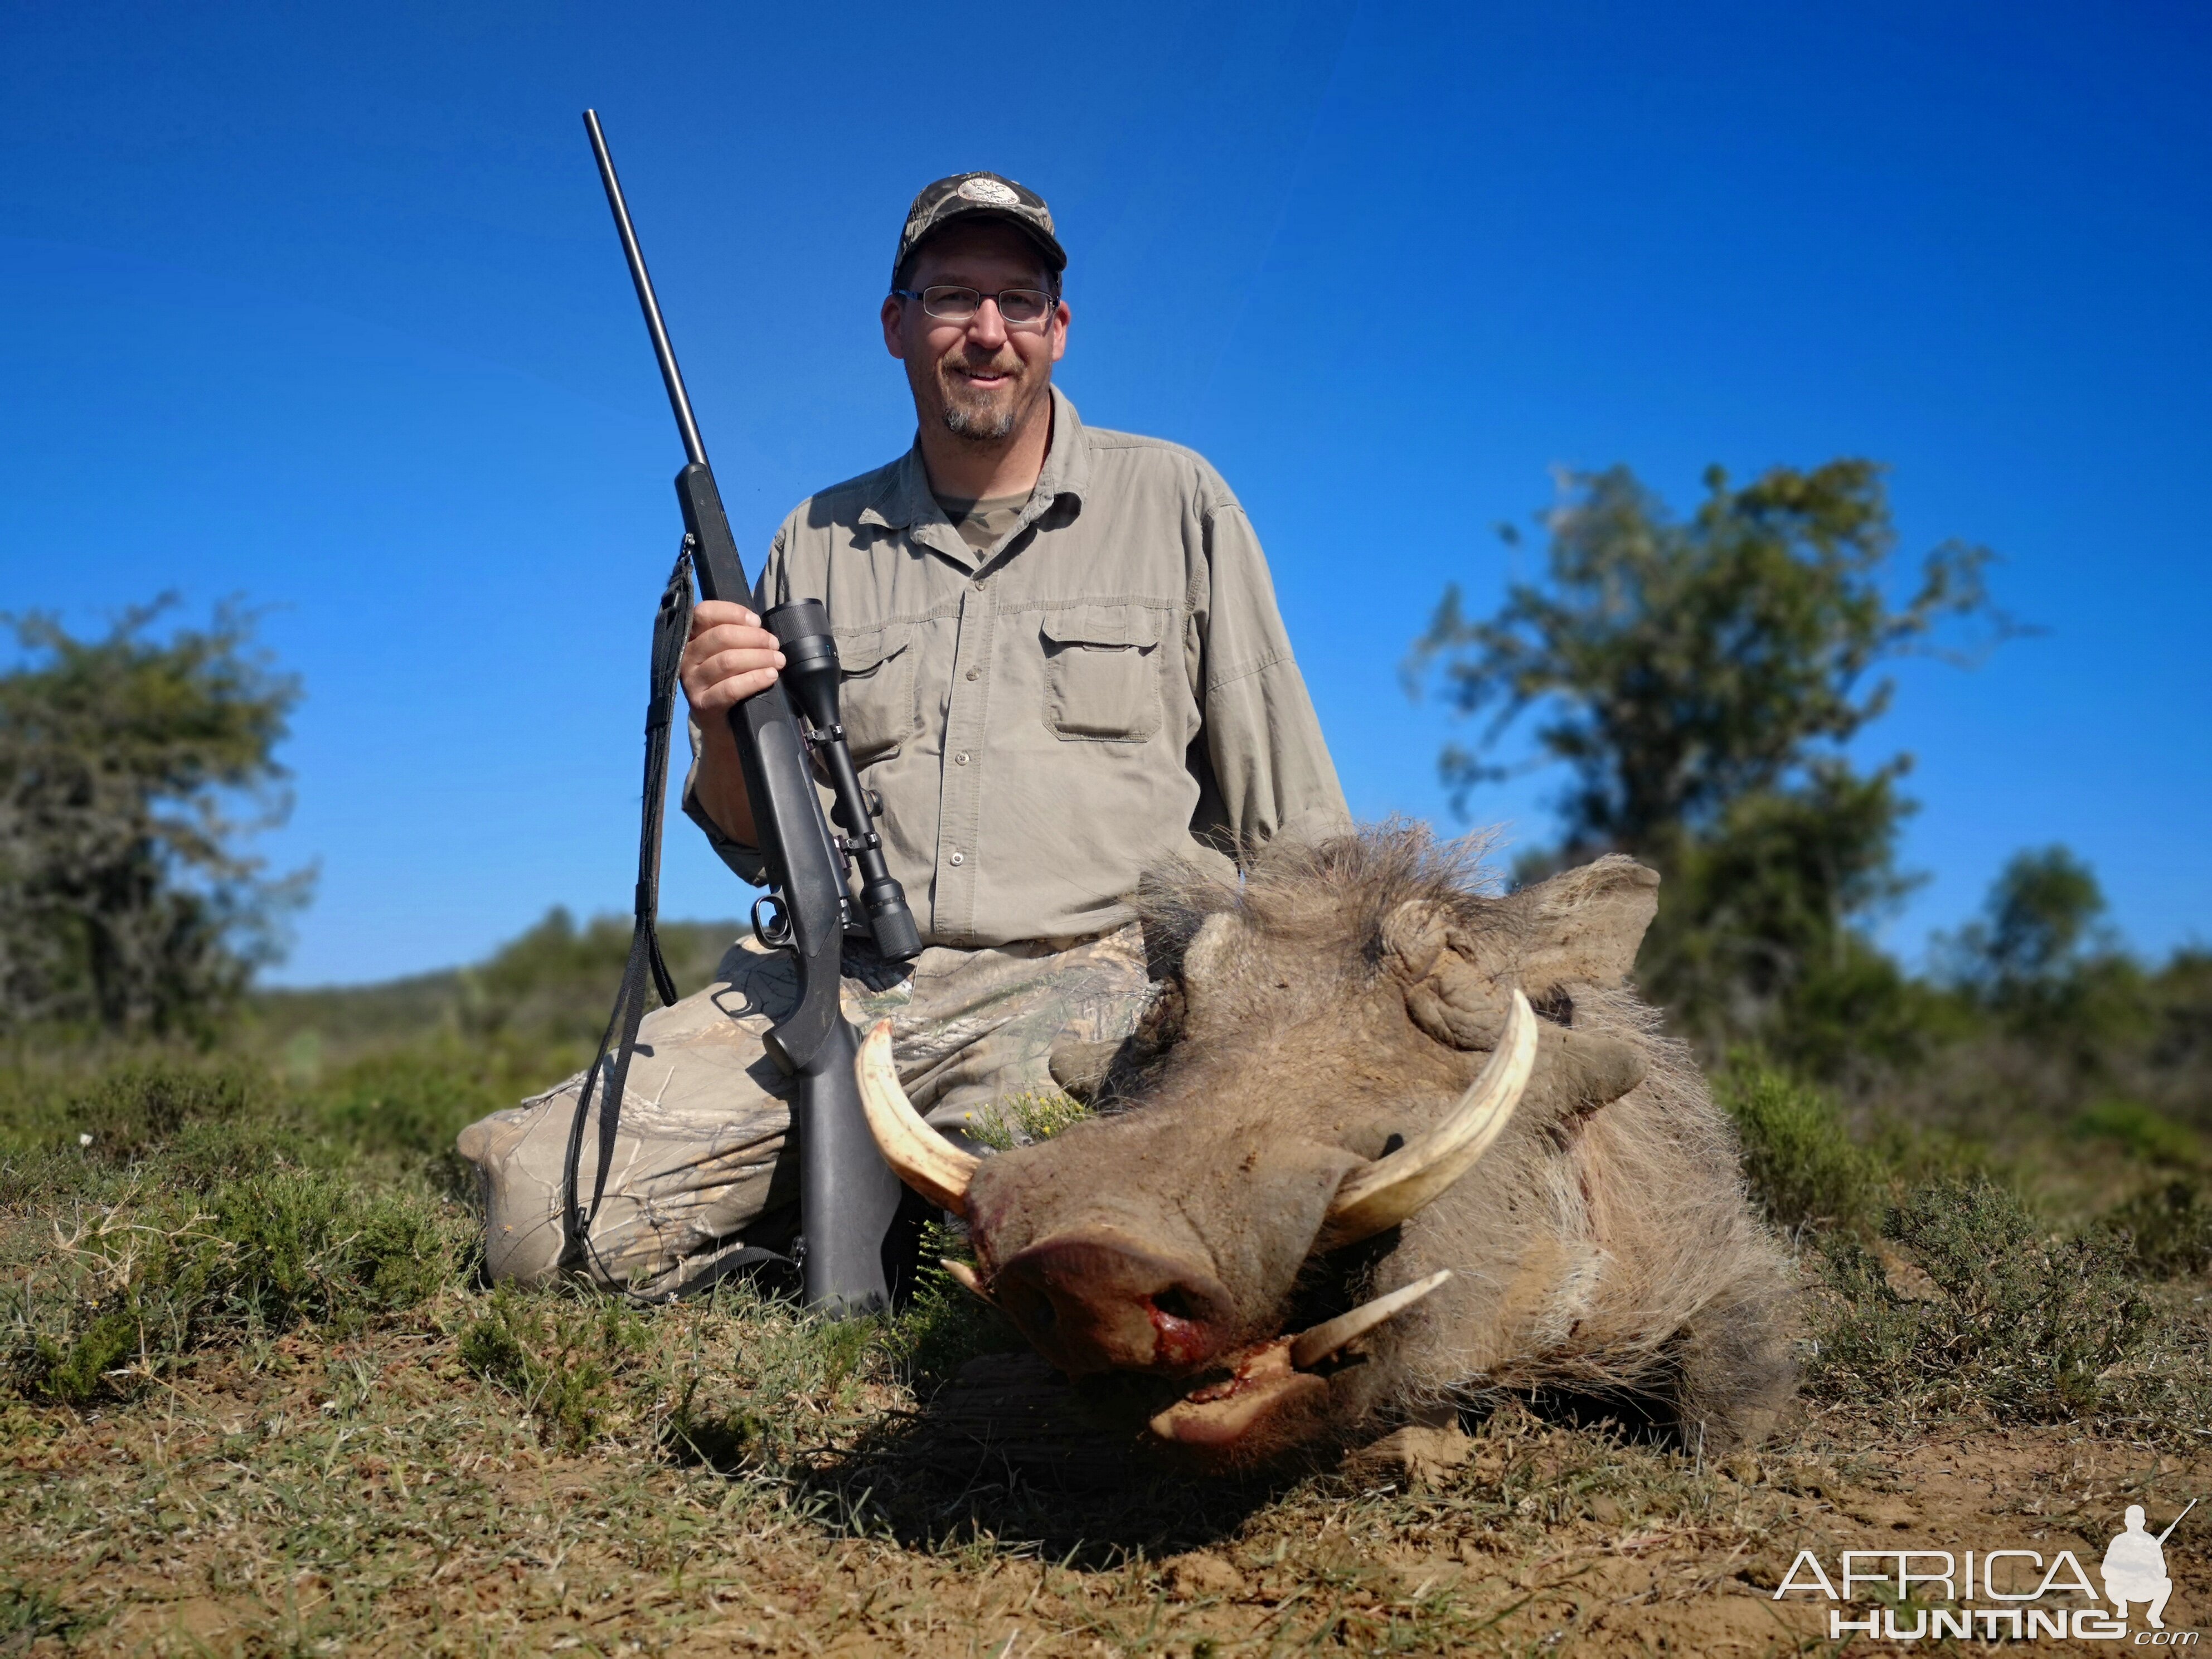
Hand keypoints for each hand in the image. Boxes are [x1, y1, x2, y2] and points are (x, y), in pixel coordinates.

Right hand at [681, 601, 784, 719]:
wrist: (723, 726)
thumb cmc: (728, 681)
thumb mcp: (727, 653)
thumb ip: (736, 634)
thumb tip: (756, 623)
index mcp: (691, 639)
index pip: (703, 614)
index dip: (732, 613)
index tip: (756, 621)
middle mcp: (686, 658)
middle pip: (721, 636)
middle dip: (754, 638)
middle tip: (774, 644)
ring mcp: (692, 682)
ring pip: (728, 661)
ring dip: (759, 657)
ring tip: (778, 660)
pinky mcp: (702, 705)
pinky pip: (731, 688)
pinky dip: (755, 679)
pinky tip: (770, 676)